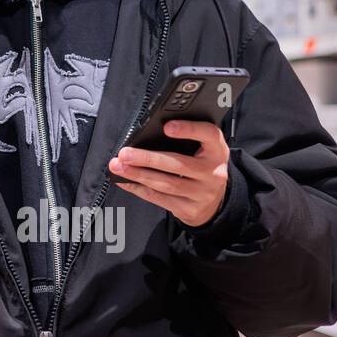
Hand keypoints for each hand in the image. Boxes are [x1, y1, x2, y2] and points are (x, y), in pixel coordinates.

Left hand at [107, 120, 229, 227]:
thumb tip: (146, 134)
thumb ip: (186, 140)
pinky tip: (125, 180)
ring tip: (119, 166)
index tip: (166, 127)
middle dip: (147, 159)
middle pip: (178, 164)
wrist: (214, 202)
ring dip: (138, 174)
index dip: (189, 130)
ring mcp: (202, 194)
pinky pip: (159, 198)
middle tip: (125, 153)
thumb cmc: (202, 167)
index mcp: (217, 151)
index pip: (208, 135)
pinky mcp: (189, 210)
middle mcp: (214, 173)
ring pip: (166, 184)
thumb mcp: (203, 150)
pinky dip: (138, 188)